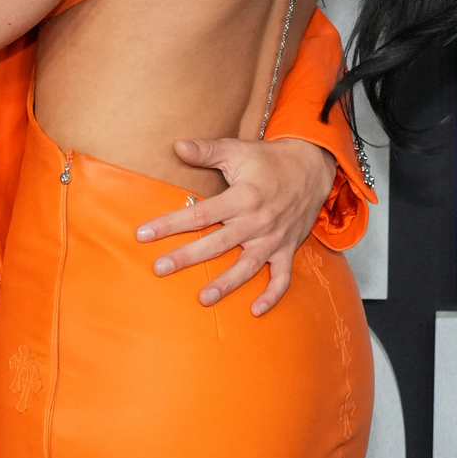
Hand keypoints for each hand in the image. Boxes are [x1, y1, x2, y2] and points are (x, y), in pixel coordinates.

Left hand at [135, 137, 336, 314]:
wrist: (312, 168)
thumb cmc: (269, 160)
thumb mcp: (237, 149)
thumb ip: (206, 150)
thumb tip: (176, 146)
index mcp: (243, 197)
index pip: (200, 214)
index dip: (170, 224)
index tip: (143, 234)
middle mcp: (258, 222)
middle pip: (218, 244)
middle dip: (187, 257)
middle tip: (160, 269)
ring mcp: (274, 239)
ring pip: (247, 266)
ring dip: (226, 284)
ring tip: (203, 299)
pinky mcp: (287, 249)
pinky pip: (282, 278)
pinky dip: (272, 295)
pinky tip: (255, 311)